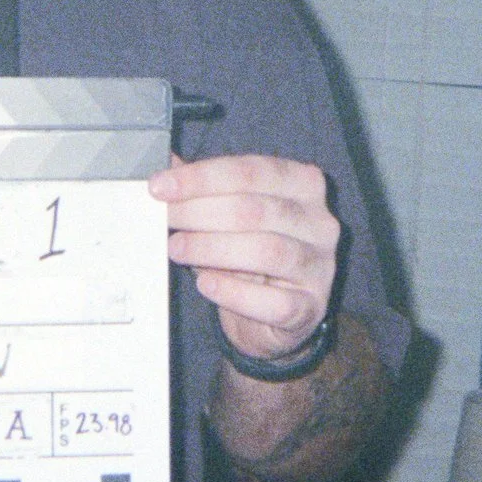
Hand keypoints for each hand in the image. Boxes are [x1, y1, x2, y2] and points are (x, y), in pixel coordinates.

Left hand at [149, 153, 338, 362]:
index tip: (161, 187)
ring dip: (212, 248)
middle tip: (165, 219)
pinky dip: (234, 292)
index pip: (252, 170)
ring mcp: (320, 266)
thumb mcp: (230, 214)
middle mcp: (320, 222)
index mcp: (303, 185)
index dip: (201, 177)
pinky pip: (273, 301)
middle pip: (256, 209)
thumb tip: (168, 165)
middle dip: (200, 211)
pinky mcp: (311, 307)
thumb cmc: (250, 256)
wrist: (271, 316)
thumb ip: (204, 188)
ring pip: (267, 250)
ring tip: (177, 249)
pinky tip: (206, 284)